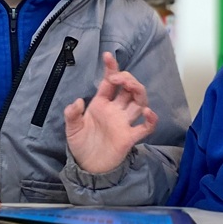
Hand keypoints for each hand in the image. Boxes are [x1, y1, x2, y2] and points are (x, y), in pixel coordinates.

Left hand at [64, 51, 157, 173]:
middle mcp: (115, 110)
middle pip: (128, 88)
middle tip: (118, 77)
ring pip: (139, 102)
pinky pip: (145, 127)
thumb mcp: (71, 128)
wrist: (87, 166)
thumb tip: (77, 101)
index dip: (111, 68)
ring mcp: (124, 122)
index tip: (108, 56)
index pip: (109, 82)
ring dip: (138, 91)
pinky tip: (147, 112)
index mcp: (101, 103)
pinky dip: (151, 120)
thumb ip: (72, 114)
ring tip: (130, 86)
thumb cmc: (81, 144)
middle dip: (127, 78)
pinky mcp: (130, 137)